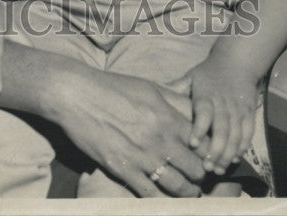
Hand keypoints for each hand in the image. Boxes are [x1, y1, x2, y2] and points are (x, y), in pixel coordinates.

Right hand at [54, 66, 206, 197]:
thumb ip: (175, 101)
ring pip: (179, 188)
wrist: (76, 95)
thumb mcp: (148, 87)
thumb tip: (196, 111)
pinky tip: (164, 197)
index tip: (208, 157)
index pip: (204, 145)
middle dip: (200, 175)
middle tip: (198, 176)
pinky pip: (151, 195)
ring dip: (187, 192)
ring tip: (187, 190)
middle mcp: (160, 140)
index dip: (210, 154)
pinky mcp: (123, 170)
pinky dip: (162, 200)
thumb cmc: (112, 87)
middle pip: (196, 170)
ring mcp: (142, 158)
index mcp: (168, 118)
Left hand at [187, 58, 257, 174]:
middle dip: (215, 150)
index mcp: (206, 93)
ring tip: (218, 169)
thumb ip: (176, 88)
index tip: (192, 144)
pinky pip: (248, 133)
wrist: (236, 62)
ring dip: (228, 153)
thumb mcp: (191, 77)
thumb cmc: (208, 73)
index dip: (199, 128)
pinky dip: (242, 147)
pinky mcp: (249, 113)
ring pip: (235, 134)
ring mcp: (238, 109)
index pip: (203, 112)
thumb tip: (153, 91)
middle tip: (206, 167)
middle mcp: (223, 102)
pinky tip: (234, 159)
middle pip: (221, 128)